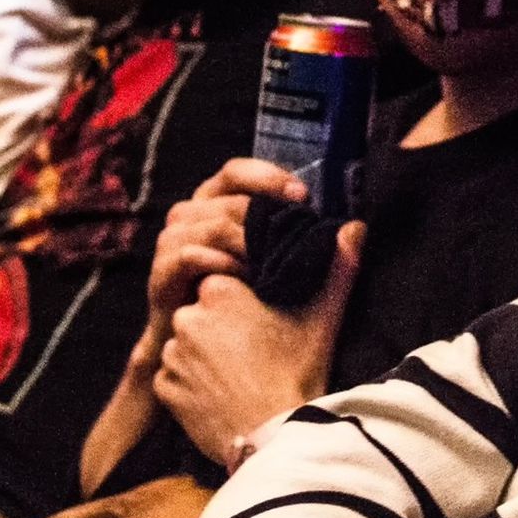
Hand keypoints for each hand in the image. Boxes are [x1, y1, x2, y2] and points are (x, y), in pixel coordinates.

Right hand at [146, 158, 305, 336]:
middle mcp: (191, 214)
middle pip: (228, 199)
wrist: (201, 346)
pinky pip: (190, 256)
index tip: (303, 196)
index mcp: (215, 201)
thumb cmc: (242, 297)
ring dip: (245, 243)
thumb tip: (356, 228)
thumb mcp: (278, 262)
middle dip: (264, 215)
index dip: (268, 177)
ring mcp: (172, 241)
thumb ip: (307, 240)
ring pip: (211, 226)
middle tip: (292, 237)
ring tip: (270, 263)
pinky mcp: (162, 272)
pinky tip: (243, 279)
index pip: (236, 171)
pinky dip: (220, 265)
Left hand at [155, 219, 362, 464]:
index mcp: (221, 292)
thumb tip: (355, 226)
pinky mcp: (164, 388)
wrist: (275, 437)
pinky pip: (172, 377)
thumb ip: (338, 266)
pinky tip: (218, 395)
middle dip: (220, 327)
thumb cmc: (299, 374)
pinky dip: (189, 385)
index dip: (241, 302)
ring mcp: (173, 354)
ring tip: (236, 376)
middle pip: (201, 312)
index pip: (221, 283)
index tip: (261, 322)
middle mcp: (188, 316)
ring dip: (203, 355)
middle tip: (252, 352)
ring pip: (186, 344)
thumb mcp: (322, 319)